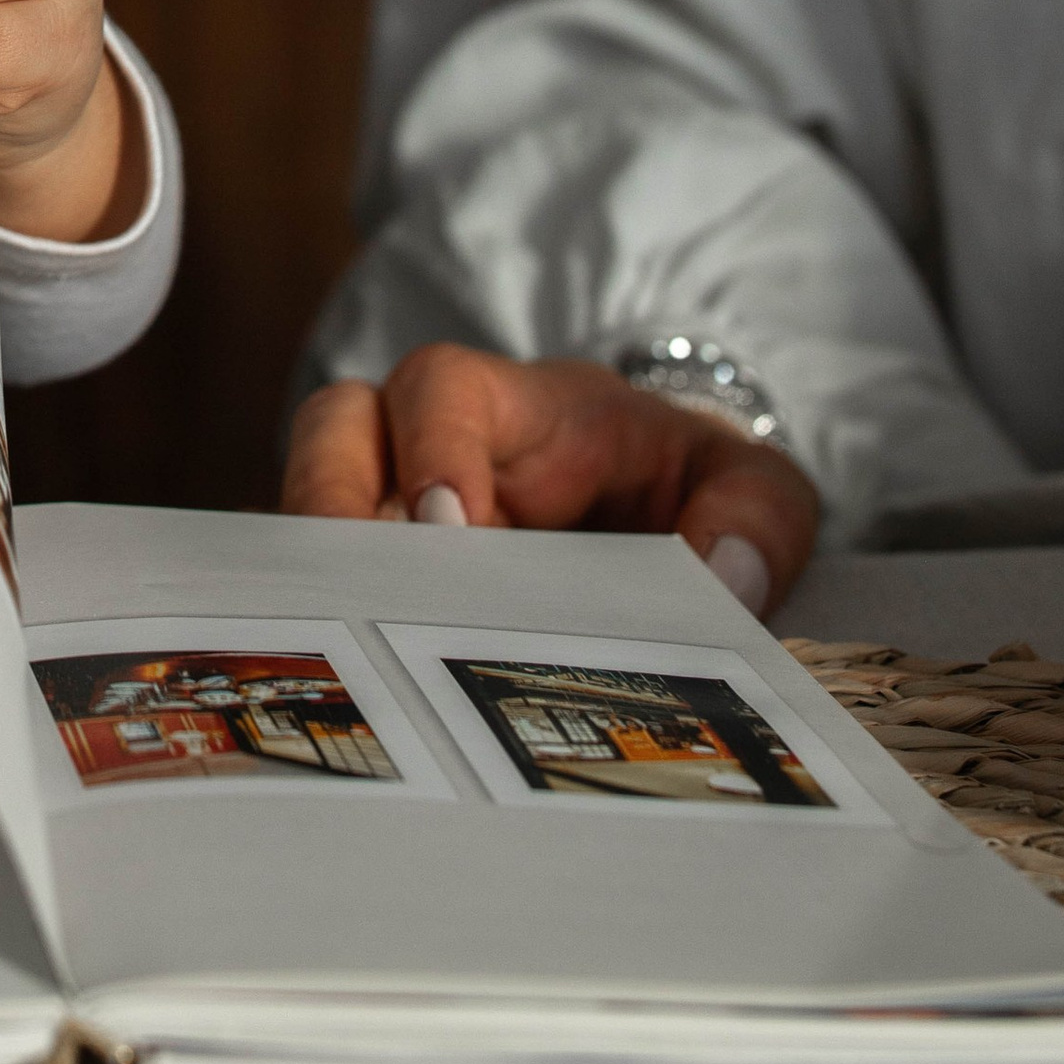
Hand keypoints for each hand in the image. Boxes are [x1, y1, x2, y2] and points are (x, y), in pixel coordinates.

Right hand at [282, 347, 821, 615]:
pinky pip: (316, 575)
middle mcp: (434, 444)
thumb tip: (724, 577)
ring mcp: (394, 502)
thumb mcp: (751, 487)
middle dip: (328, 496)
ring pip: (308, 497)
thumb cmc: (692, 488)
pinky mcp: (380, 567)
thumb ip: (755, 517)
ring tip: (336, 643)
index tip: (449, 527)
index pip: (444, 386)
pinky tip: (330, 676)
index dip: (433, 445)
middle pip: (338, 425)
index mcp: (521, 407)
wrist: (667, 511)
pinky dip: (310, 613)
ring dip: (310, 563)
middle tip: (349, 585)